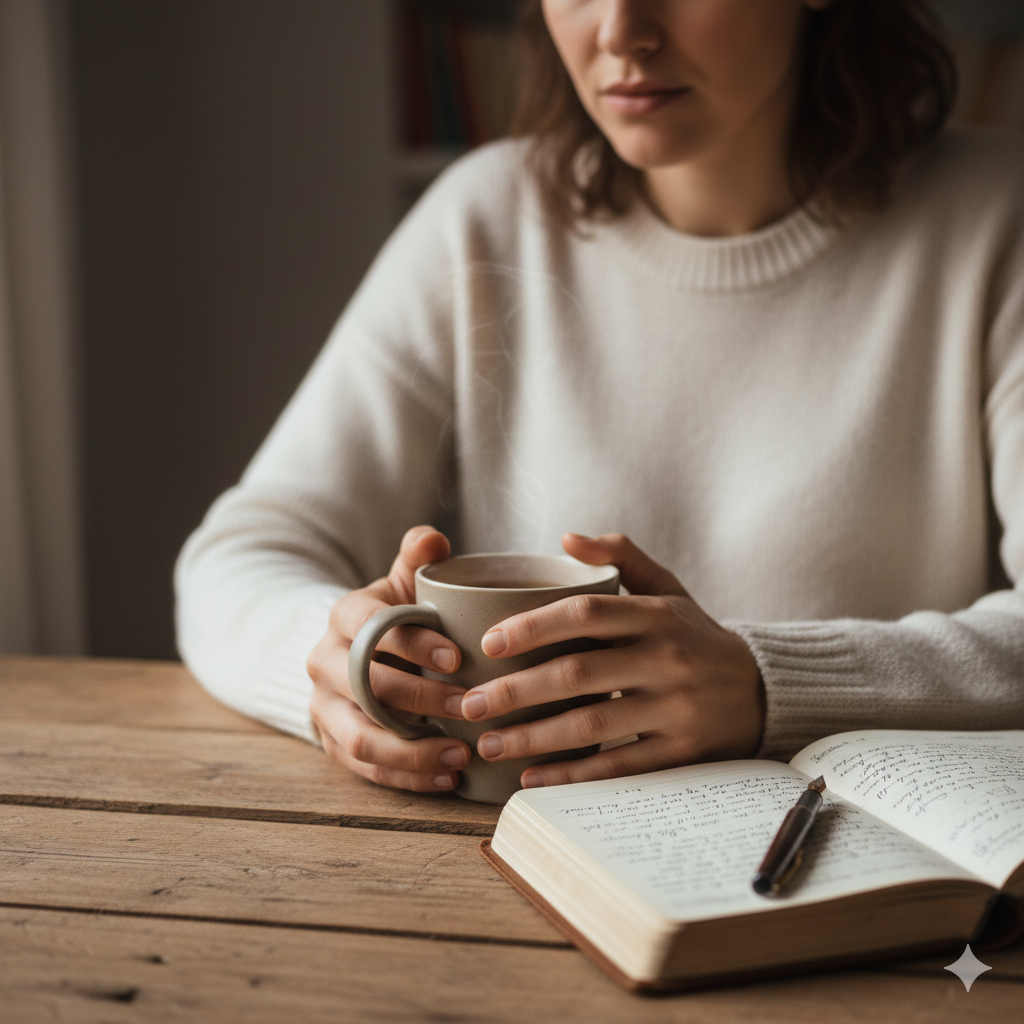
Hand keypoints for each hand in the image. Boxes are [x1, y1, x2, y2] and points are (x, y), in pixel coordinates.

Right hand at [307, 526, 471, 792]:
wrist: (356, 652)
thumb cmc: (395, 616)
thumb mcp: (403, 582)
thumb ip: (419, 557)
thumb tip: (434, 538)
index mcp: (344, 617)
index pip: (371, 628)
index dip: (413, 643)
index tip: (458, 658)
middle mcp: (324, 662)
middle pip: (366, 686)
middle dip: (422, 699)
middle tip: (472, 707)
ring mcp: (324, 707)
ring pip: (361, 736)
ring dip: (413, 750)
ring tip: (462, 755)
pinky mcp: (332, 743)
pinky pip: (364, 768)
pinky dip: (406, 777)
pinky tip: (447, 777)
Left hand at [455, 533, 764, 788]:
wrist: (765, 690)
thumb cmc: (696, 636)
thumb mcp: (670, 589)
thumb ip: (622, 558)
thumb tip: (567, 538)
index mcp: (656, 615)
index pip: (585, 613)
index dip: (533, 626)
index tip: (488, 642)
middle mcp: (667, 659)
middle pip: (578, 674)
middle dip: (515, 691)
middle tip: (468, 703)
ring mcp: (677, 708)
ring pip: (593, 725)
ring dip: (533, 737)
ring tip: (485, 744)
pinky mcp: (684, 753)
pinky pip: (620, 766)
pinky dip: (573, 775)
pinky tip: (531, 776)